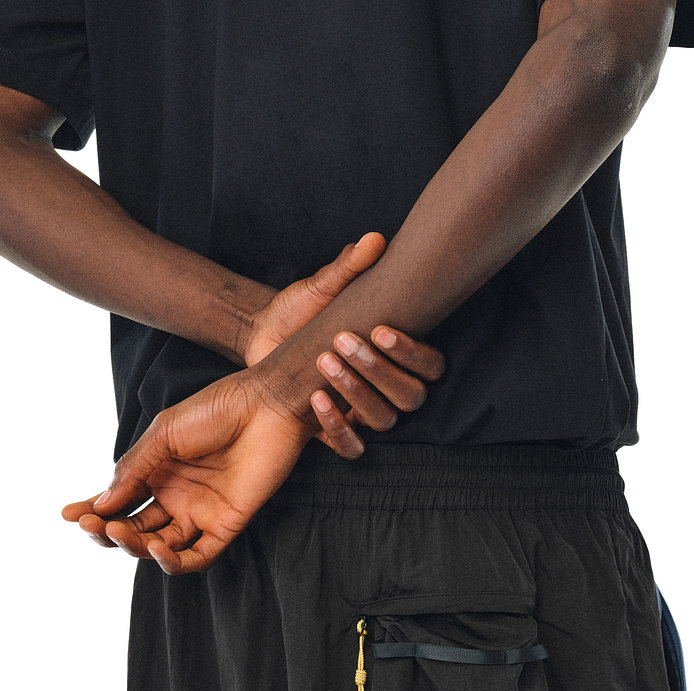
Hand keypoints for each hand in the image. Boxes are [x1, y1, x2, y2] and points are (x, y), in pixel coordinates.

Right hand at [61, 369, 311, 574]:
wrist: (265, 404)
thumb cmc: (216, 410)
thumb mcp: (163, 434)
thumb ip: (134, 470)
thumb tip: (101, 504)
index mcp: (156, 473)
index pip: (119, 502)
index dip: (93, 512)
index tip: (68, 515)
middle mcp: (175, 497)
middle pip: (135, 529)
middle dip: (108, 531)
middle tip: (92, 526)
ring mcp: (199, 514)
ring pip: (159, 546)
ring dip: (135, 546)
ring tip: (117, 532)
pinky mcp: (225, 526)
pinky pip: (196, 556)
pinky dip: (173, 560)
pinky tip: (156, 548)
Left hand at [243, 233, 443, 455]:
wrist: (262, 335)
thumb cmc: (300, 308)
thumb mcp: (323, 286)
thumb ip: (349, 266)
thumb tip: (375, 239)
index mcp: (394, 354)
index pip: (431, 366)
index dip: (413, 353)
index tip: (381, 329)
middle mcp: (385, 386)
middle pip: (411, 396)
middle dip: (381, 371)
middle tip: (345, 342)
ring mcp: (361, 411)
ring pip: (384, 420)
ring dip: (358, 394)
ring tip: (325, 362)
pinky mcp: (333, 430)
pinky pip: (351, 447)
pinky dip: (337, 429)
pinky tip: (316, 401)